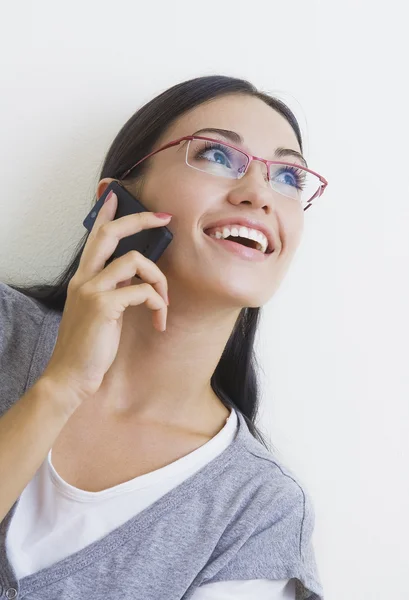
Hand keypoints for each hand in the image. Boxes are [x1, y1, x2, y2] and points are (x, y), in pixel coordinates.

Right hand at [41, 191, 170, 403]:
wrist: (70, 376)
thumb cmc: (89, 346)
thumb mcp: (98, 312)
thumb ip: (112, 291)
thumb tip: (138, 278)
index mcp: (83, 278)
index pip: (94, 236)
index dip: (106, 212)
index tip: (116, 194)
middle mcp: (84, 278)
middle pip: (110, 233)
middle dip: (139, 219)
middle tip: (163, 218)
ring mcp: (92, 290)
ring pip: (136, 261)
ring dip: (160, 280)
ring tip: (164, 304)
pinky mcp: (104, 306)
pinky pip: (143, 291)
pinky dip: (158, 303)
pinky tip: (159, 321)